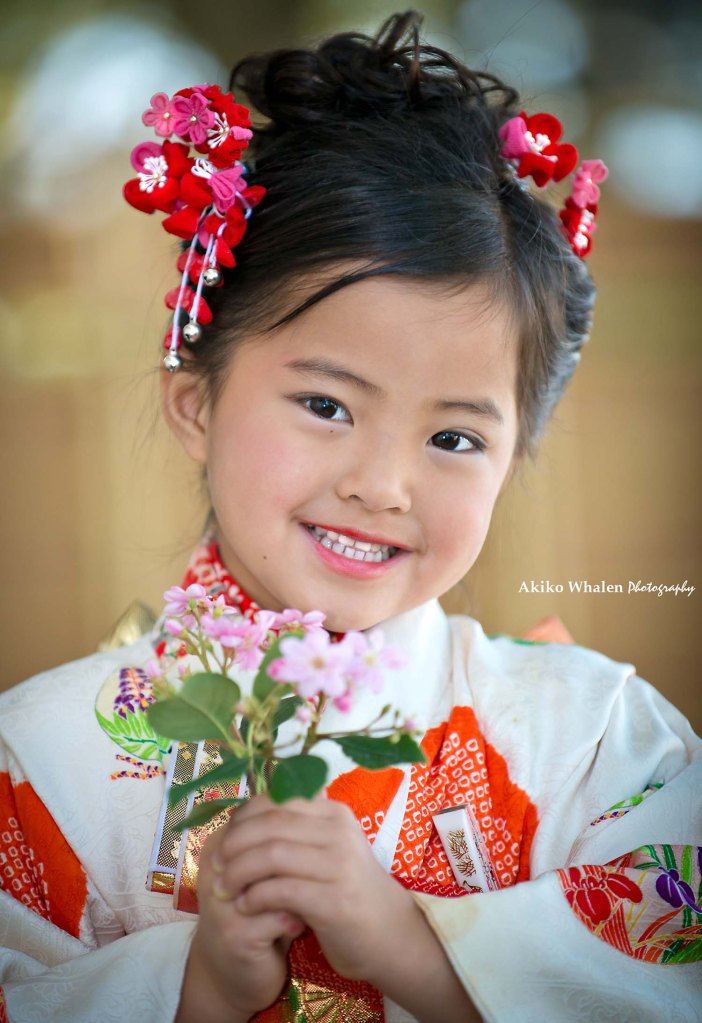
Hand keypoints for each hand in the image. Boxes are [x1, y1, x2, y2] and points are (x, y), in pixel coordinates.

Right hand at [175, 812, 305, 1022]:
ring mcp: (221, 902)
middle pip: (263, 844)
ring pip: (271, 880)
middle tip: (317, 869)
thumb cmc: (256, 911)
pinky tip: (301, 925)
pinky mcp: (234, 935)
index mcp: (220, 844)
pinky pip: (275, 916)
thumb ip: (283, 833)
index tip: (313, 838)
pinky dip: (295, 919)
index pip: (256, 815)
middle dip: (298, 857)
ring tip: (310, 898)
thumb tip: (318, 786)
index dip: (289, 824)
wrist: (233, 973)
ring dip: (297, 889)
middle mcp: (214, 867)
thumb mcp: (265, 870)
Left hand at [210, 793, 415, 982]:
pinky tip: (245, 906)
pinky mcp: (334, 901)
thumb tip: (244, 814)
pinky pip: (281, 890)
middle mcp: (338, 831)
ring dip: (238, 872)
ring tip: (223, 888)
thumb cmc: (347, 888)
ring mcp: (339, 865)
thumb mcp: (328, 847)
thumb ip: (297, 828)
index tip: (222, 838)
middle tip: (214, 865)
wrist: (388, 932)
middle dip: (234, 845)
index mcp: (333, 812)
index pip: (276, 801)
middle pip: (270, 825)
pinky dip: (255, 897)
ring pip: (271, 855)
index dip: (242, 818)